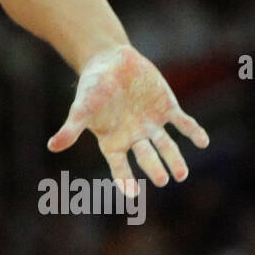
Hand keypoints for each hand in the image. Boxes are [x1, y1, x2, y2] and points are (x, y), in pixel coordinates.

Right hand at [47, 44, 208, 194]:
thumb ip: (72, 127)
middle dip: (155, 167)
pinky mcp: (167, 109)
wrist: (111, 60)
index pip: (119, 165)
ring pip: (166, 145)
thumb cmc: (92, 85)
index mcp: (113, 141)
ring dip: (174, 158)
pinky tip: (202, 141)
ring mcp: (152, 124)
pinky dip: (193, 132)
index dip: (125, 179)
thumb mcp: (81, 105)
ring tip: (181, 174)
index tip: (133, 194)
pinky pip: (183, 123)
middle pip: (147, 156)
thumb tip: (52, 147)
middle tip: (164, 179)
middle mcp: (135, 137)